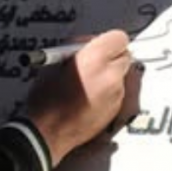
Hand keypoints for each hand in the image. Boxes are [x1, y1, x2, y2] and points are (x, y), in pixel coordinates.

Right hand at [23, 30, 132, 166]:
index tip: (99, 43)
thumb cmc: (46, 99)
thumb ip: (76, 50)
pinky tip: (89, 96)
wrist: (48, 133)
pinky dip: (108, 91)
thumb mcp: (54, 62)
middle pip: (125, 56)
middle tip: (94, 61)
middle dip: (112, 56)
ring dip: (110, 75)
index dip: (108, 40)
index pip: (119, 38)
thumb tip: (86, 45)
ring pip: (122, 75)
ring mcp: (116, 94)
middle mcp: (110, 75)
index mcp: (95, 58)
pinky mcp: (116, 110)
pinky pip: (118, 93)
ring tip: (88, 82)